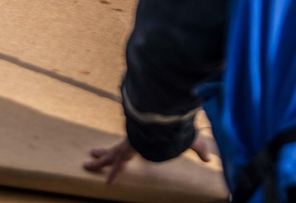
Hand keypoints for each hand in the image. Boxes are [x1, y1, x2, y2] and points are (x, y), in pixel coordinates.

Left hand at [84, 135, 211, 184]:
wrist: (166, 115)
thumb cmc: (176, 124)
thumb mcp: (190, 139)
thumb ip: (197, 148)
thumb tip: (209, 158)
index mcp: (144, 136)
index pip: (132, 144)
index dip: (125, 150)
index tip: (119, 150)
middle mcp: (134, 139)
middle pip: (117, 148)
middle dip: (105, 151)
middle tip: (93, 152)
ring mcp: (129, 143)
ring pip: (112, 155)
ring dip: (100, 160)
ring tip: (86, 162)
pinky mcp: (129, 149)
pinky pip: (119, 164)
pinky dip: (113, 172)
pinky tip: (105, 180)